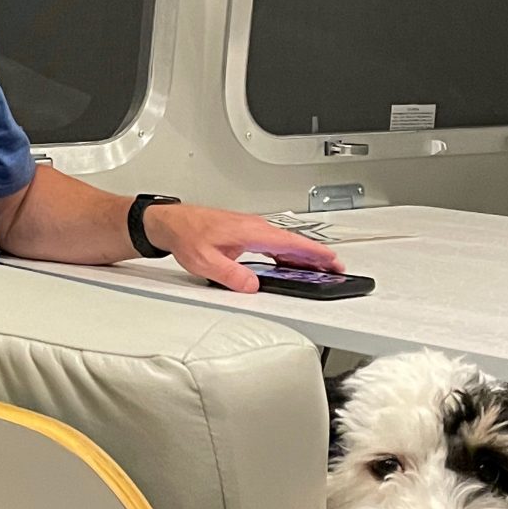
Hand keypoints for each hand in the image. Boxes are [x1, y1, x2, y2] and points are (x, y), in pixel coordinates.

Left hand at [140, 203, 341, 293]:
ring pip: (285, 243)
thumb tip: (252, 286)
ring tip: (318, 268)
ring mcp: (251, 228)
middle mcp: (255, 227)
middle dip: (316, 256)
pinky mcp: (245, 232)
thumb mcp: (206, 262)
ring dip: (302, 255)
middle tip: (336, 268)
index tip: (332, 260)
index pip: (290, 243)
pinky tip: (290, 262)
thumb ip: (232, 275)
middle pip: (293, 243)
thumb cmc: (186, 235)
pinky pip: (273, 243)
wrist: (172, 222)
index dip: (314, 253)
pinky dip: (287, 252)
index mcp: (251, 232)